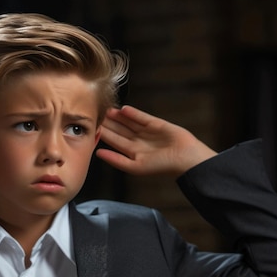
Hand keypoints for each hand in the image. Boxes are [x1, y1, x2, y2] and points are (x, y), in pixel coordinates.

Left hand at [97, 106, 216, 176]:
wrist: (184, 159)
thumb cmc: (161, 167)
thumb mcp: (134, 167)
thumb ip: (116, 160)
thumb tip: (98, 154)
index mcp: (133, 153)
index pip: (115, 141)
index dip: (104, 134)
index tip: (93, 127)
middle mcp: (139, 142)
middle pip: (120, 130)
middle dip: (109, 123)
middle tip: (96, 114)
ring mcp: (148, 132)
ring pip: (129, 122)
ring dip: (118, 117)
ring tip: (107, 110)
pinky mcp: (157, 124)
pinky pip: (143, 117)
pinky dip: (133, 113)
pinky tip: (123, 109)